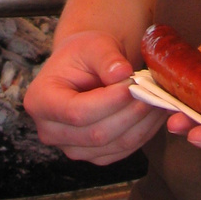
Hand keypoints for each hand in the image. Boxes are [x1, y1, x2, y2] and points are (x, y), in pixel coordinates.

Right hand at [23, 30, 164, 163]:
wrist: (85, 66)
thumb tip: (122, 74)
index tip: (133, 83)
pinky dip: (144, 133)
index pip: (76, 112)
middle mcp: (50, 131)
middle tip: (153, 91)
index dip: (108, 102)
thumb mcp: (93, 44)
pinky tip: (156, 113)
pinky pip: (122, 151)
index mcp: (40, 100)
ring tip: (160, 100)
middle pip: (96, 134)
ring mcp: (70, 148)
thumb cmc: (85, 53)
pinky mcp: (92, 154)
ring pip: (113, 146)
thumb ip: (106, 57)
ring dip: (142, 124)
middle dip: (130, 112)